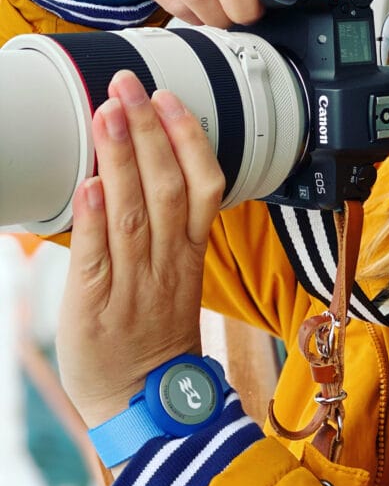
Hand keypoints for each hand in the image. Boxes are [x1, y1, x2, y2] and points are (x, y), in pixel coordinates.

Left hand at [55, 70, 224, 429]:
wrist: (144, 400)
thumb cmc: (154, 335)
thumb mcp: (174, 278)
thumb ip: (163, 229)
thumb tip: (136, 177)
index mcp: (188, 252)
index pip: (201, 185)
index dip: (188, 139)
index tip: (170, 98)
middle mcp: (167, 261)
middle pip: (166, 186)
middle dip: (149, 131)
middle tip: (129, 85)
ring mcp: (134, 281)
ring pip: (133, 211)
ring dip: (122, 158)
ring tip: (107, 113)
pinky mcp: (98, 303)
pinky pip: (99, 256)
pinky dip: (95, 219)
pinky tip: (90, 183)